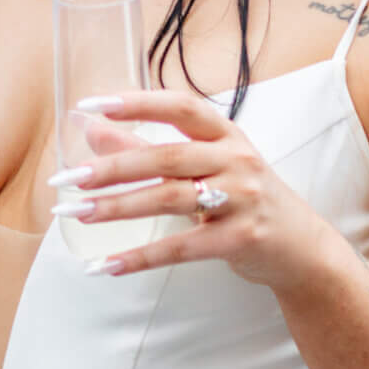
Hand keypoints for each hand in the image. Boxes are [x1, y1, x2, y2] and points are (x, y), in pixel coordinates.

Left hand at [55, 87, 329, 291]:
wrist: (303, 249)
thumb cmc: (244, 197)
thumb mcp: (204, 165)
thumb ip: (147, 146)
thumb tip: (90, 128)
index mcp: (226, 134)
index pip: (180, 106)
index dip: (136, 103)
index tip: (91, 105)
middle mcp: (236, 160)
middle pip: (164, 157)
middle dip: (110, 168)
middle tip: (66, 179)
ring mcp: (241, 199)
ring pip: (168, 199)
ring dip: (116, 208)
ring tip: (75, 214)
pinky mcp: (240, 239)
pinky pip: (181, 248)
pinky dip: (140, 258)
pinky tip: (106, 265)